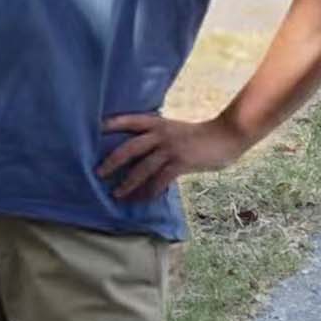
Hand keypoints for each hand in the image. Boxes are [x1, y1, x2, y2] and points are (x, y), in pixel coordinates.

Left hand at [98, 112, 249, 201]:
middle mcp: (160, 134)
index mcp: (157, 123)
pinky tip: (141, 200)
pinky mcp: (181, 163)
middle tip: (98, 173)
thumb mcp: (174, 130)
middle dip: (113, 161)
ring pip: (143, 168)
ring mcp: (170, 149)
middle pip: (130, 148)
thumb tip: (138, 151)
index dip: (113, 124)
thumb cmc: (199, 135)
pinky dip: (148, 193)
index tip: (95, 129)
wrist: (225, 136)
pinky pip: (159, 181)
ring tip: (116, 194)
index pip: (130, 120)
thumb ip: (157, 136)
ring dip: (128, 183)